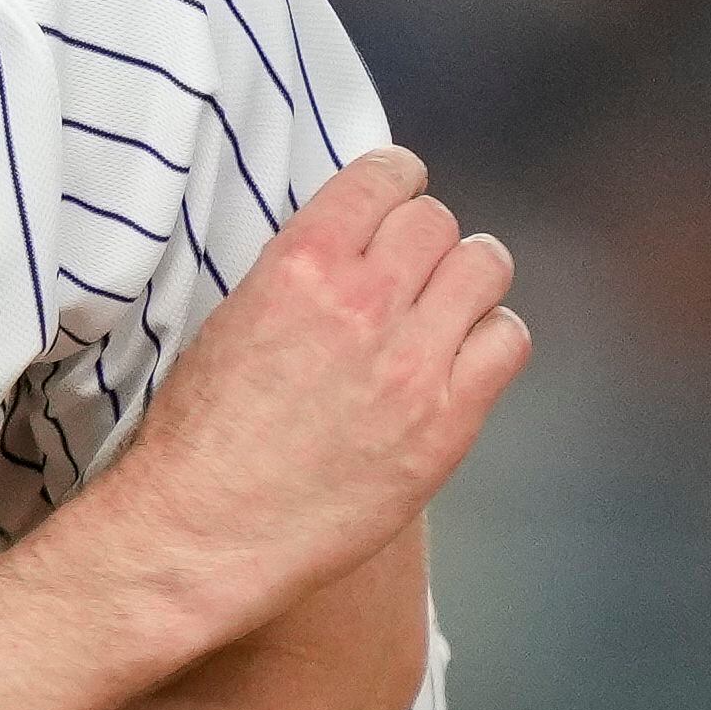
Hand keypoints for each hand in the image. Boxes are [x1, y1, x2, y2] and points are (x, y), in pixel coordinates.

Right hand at [106, 148, 524, 640]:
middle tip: (413, 273)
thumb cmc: (201, 437)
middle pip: (438, 221)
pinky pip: (509, 340)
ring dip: (468, 280)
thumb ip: (302, 273)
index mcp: (301, 265)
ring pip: (485, 267)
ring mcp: (413, 362)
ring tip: (446, 309)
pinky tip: (460, 361)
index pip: (383, 177)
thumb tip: (354, 249)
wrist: (206, 532)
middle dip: (426, 240)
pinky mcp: (447, 421)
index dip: (396, 184)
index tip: (396, 202)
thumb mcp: (233, 317)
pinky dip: (490, 339)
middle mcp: (364, 301)